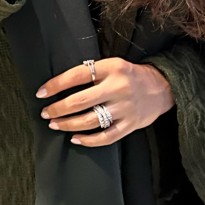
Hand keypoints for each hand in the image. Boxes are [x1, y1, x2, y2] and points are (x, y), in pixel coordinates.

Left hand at [36, 57, 174, 146]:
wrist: (163, 87)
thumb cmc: (128, 75)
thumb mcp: (112, 65)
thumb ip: (91, 73)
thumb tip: (57, 86)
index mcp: (111, 68)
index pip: (77, 75)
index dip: (56, 85)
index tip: (41, 93)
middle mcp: (118, 87)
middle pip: (80, 101)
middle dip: (58, 109)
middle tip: (45, 113)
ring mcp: (125, 108)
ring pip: (90, 120)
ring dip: (68, 124)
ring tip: (54, 125)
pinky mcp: (131, 124)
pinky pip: (106, 136)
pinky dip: (88, 140)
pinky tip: (74, 138)